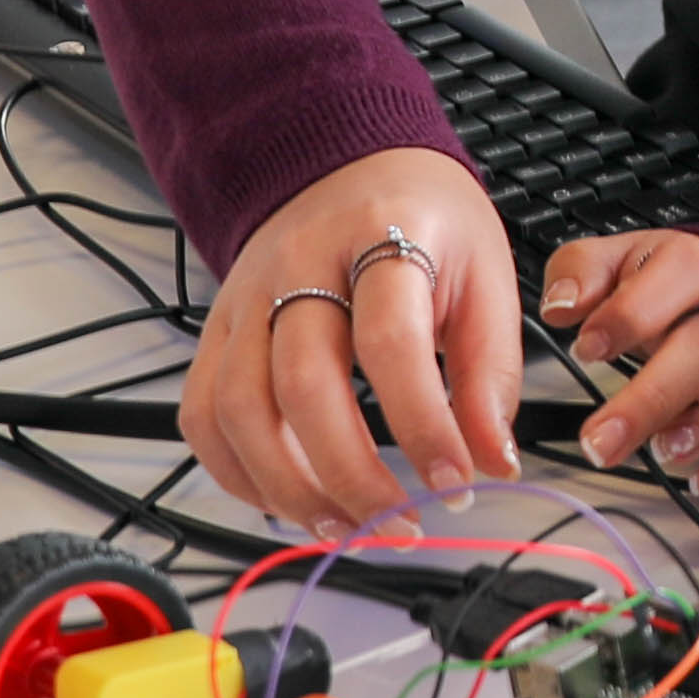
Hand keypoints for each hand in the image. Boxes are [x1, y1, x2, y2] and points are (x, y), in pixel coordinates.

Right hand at [184, 147, 520, 534]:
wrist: (350, 168)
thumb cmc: (424, 224)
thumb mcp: (486, 275)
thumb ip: (490, 373)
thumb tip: (495, 462)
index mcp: (380, 237)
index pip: (389, 341)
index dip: (422, 424)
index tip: (457, 482)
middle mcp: (299, 265)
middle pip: (302, 384)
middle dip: (352, 475)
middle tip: (403, 525)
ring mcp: (245, 299)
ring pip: (239, 408)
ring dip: (290, 489)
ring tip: (347, 529)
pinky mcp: (216, 332)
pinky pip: (203, 414)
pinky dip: (238, 474)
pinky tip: (289, 502)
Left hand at [539, 230, 698, 476]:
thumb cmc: (665, 283)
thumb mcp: (618, 257)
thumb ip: (581, 269)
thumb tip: (562, 306)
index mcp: (693, 266)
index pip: (674, 278)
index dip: (629, 313)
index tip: (585, 348)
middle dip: (649, 398)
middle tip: (597, 441)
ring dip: (696, 431)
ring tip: (657, 455)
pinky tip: (696, 477)